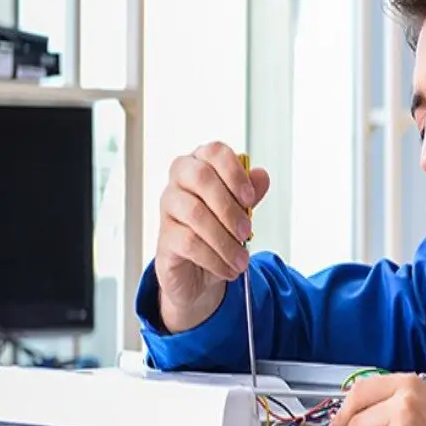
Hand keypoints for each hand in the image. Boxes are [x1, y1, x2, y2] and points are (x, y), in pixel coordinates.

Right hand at [154, 142, 270, 333]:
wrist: (198, 273)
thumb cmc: (217, 233)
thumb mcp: (239, 214)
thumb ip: (249, 196)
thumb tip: (261, 177)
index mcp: (202, 165)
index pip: (215, 152)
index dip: (234, 172)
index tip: (249, 197)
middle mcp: (180, 180)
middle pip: (201, 177)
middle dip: (229, 207)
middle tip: (246, 231)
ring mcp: (168, 207)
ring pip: (195, 213)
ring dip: (224, 240)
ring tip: (241, 259)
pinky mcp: (164, 237)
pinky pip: (189, 242)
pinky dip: (214, 258)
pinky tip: (227, 268)